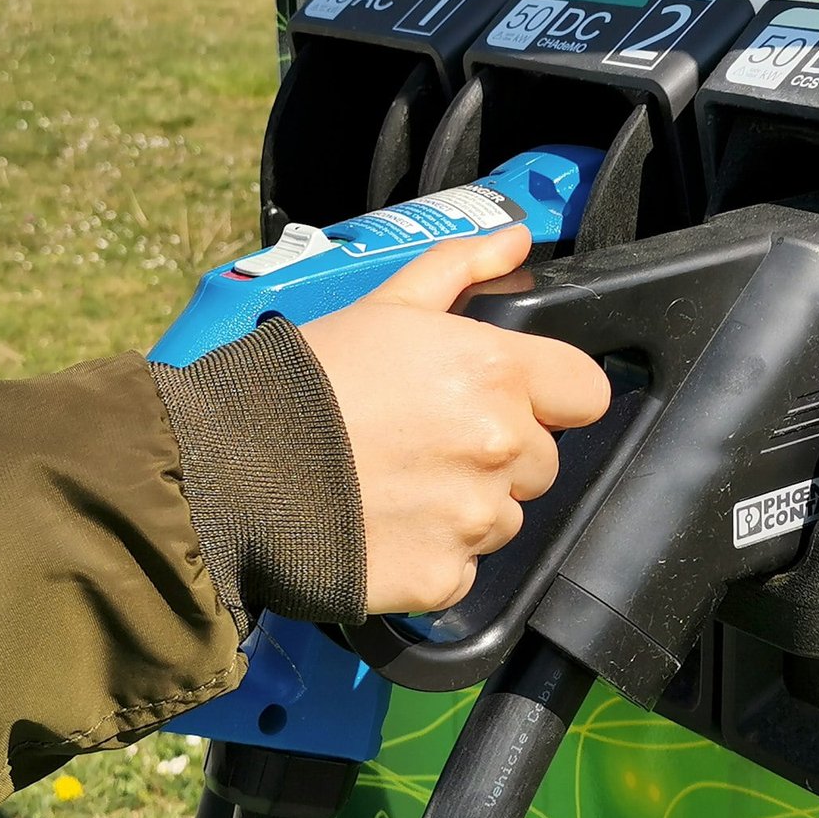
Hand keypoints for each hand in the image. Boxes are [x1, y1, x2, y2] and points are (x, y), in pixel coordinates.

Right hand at [299, 226, 610, 614]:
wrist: (231, 469)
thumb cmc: (305, 382)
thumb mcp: (383, 305)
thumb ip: (461, 268)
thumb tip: (516, 239)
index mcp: (495, 372)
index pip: (587, 392)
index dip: (552, 395)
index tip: (511, 399)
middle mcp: (499, 447)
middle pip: (543, 460)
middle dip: (497, 452)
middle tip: (424, 439)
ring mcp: (474, 519)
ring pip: (504, 517)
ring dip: (466, 506)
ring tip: (394, 483)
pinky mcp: (445, 578)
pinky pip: (463, 570)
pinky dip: (432, 555)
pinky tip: (382, 526)